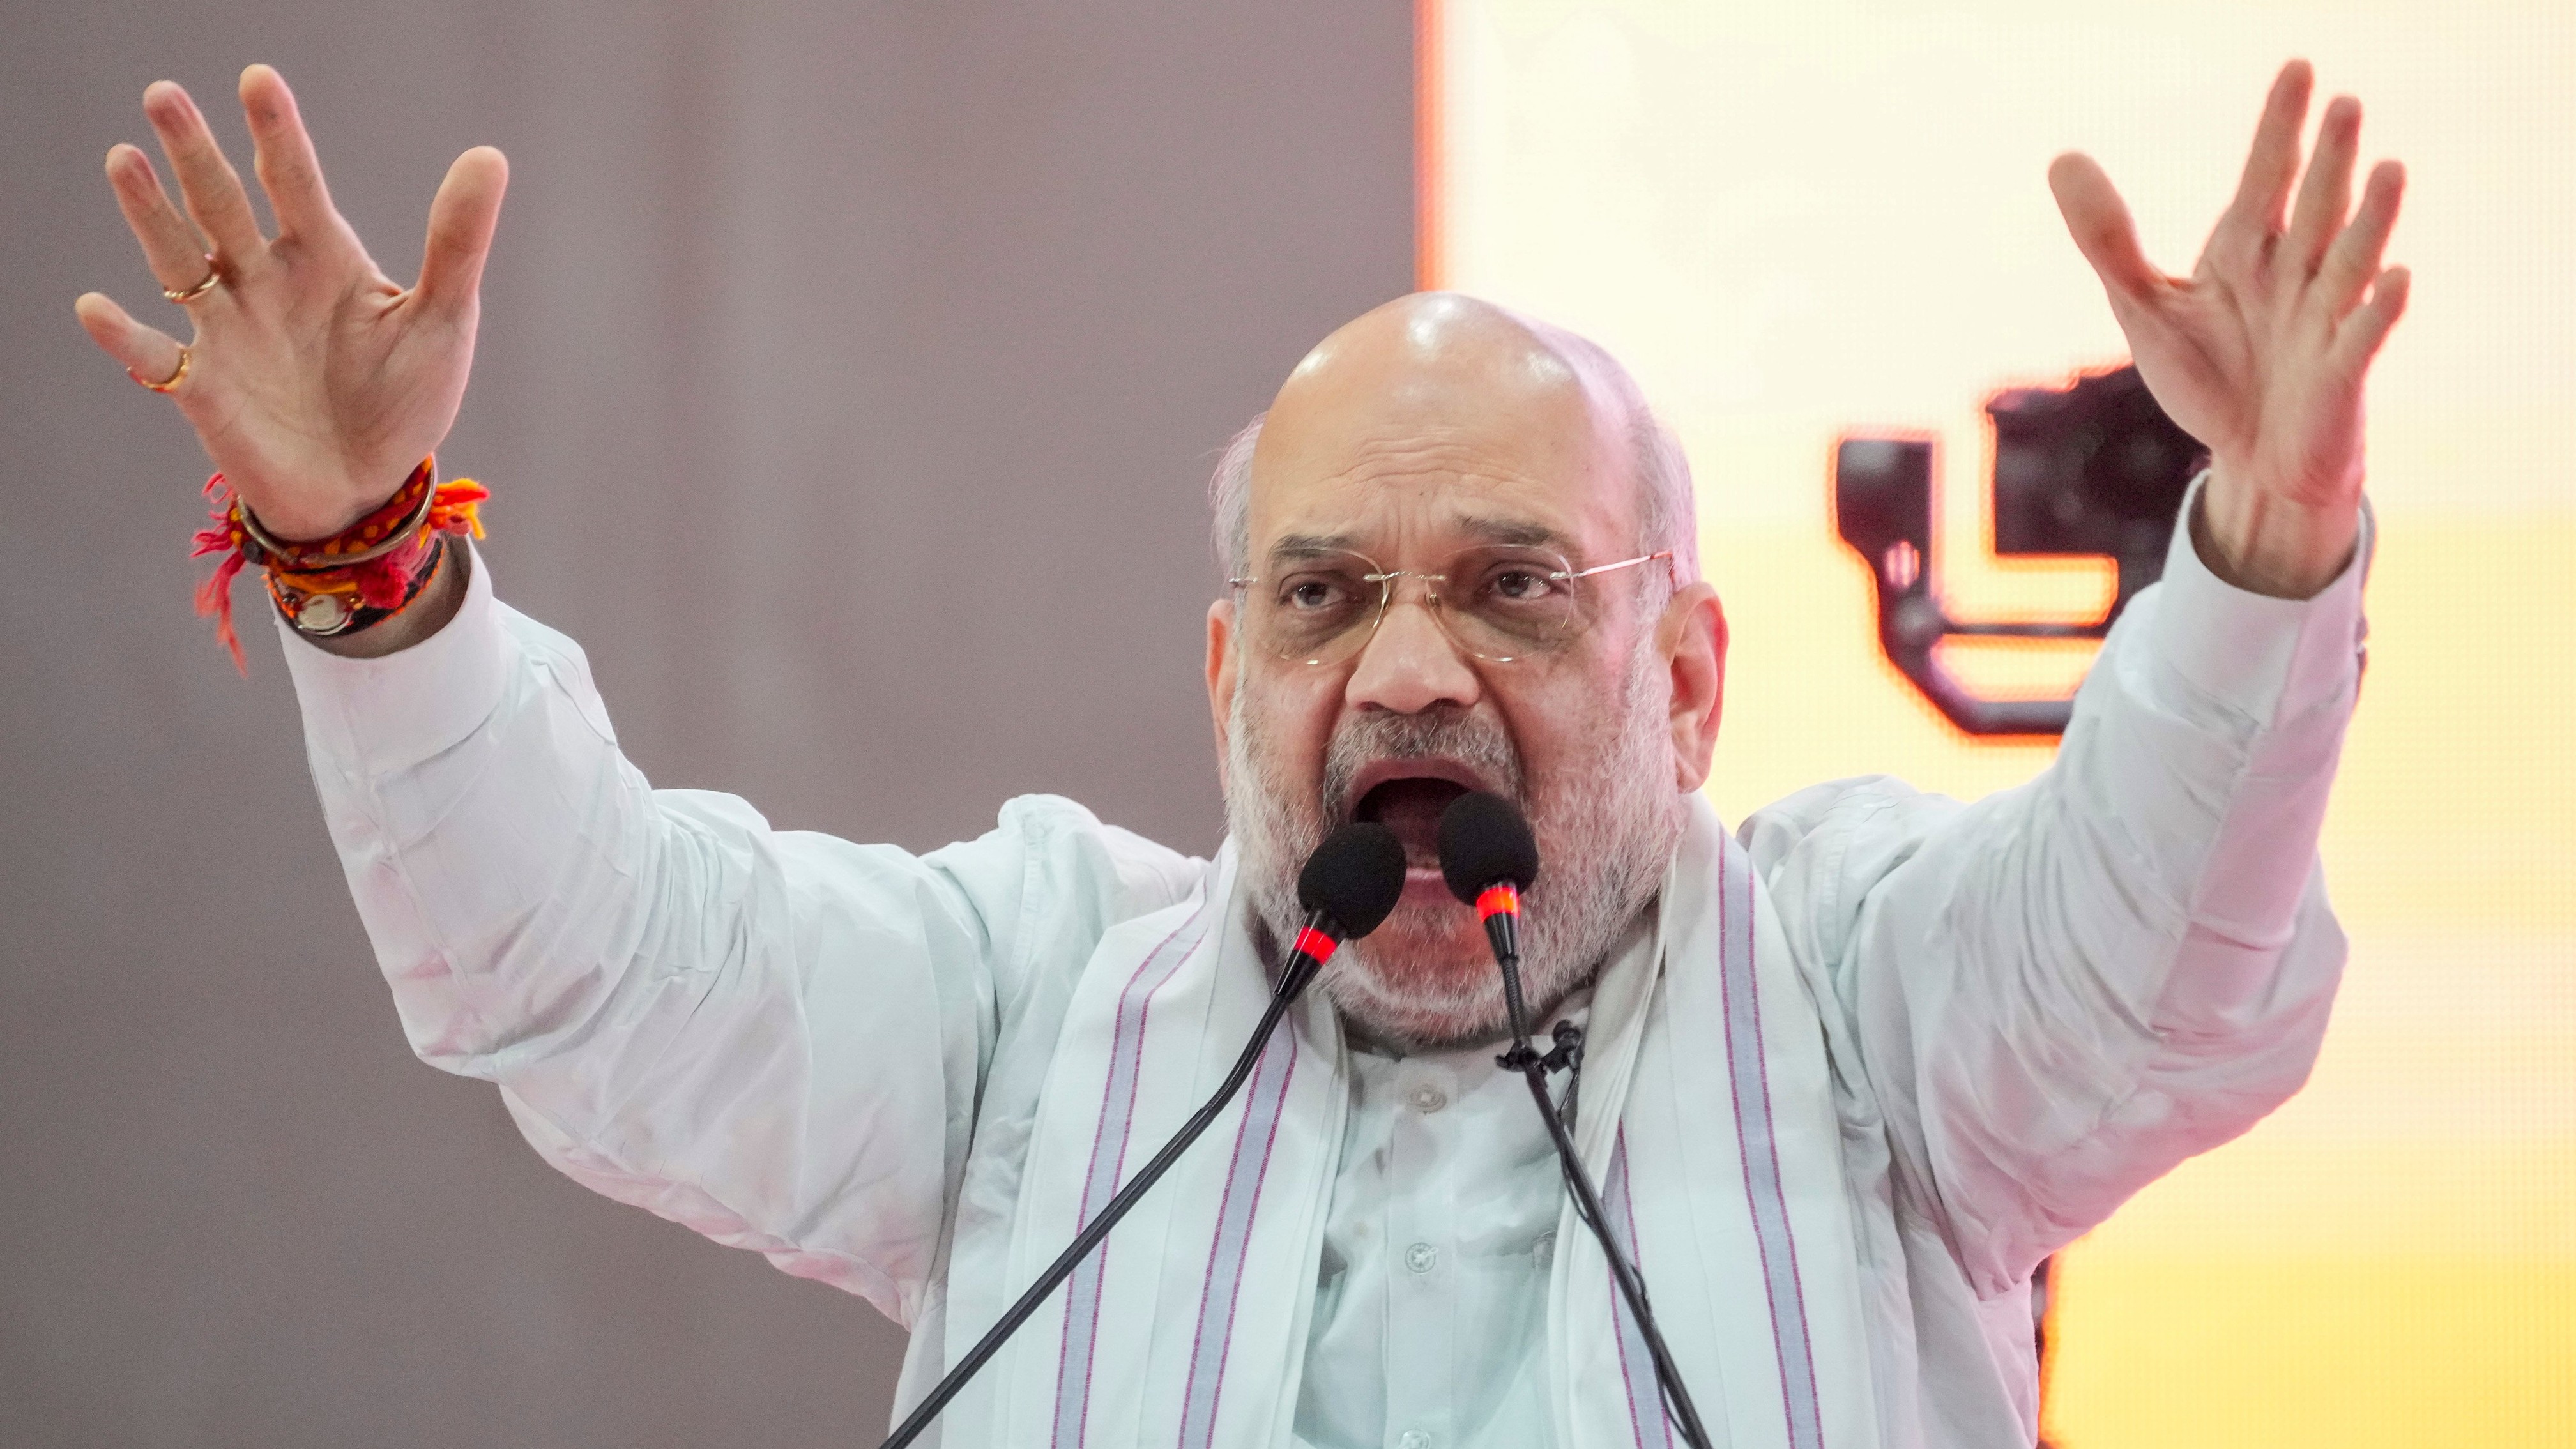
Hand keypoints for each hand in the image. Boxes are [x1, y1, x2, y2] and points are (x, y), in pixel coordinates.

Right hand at [74, 65, 507, 539]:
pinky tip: (97, 308)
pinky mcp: (204, 388)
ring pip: (179, 261)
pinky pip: (157, 358)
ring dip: (149, 215)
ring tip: (125, 158)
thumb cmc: (404, 399)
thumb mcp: (443, 318)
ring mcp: (229, 330)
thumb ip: (457, 242)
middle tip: (166, 95)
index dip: (278, 134)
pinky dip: (126, 337)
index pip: (296, 182)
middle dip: (196, 154)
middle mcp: (265, 281)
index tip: (259, 79)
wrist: (370, 487)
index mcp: (324, 257)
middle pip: (224, 206)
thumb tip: (489, 157)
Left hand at [2050, 61, 2407, 597]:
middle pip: (2314, 207)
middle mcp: (2293, 276)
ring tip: (2389, 167)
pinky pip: (2361, 339)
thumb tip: (2062, 156)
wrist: (2250, 460)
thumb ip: (2108, 238)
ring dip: (2370, 219)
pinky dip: (2376, 312)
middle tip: (2345, 102)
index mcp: (2245, 253)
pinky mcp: (2337, 374)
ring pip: (2350, 261)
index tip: (2298, 68)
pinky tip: (2394, 278)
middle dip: (2328, 160)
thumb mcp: (2143, 306)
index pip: (2265, 178)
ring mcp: (2322, 322)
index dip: (2279, 128)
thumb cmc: (2207, 376)